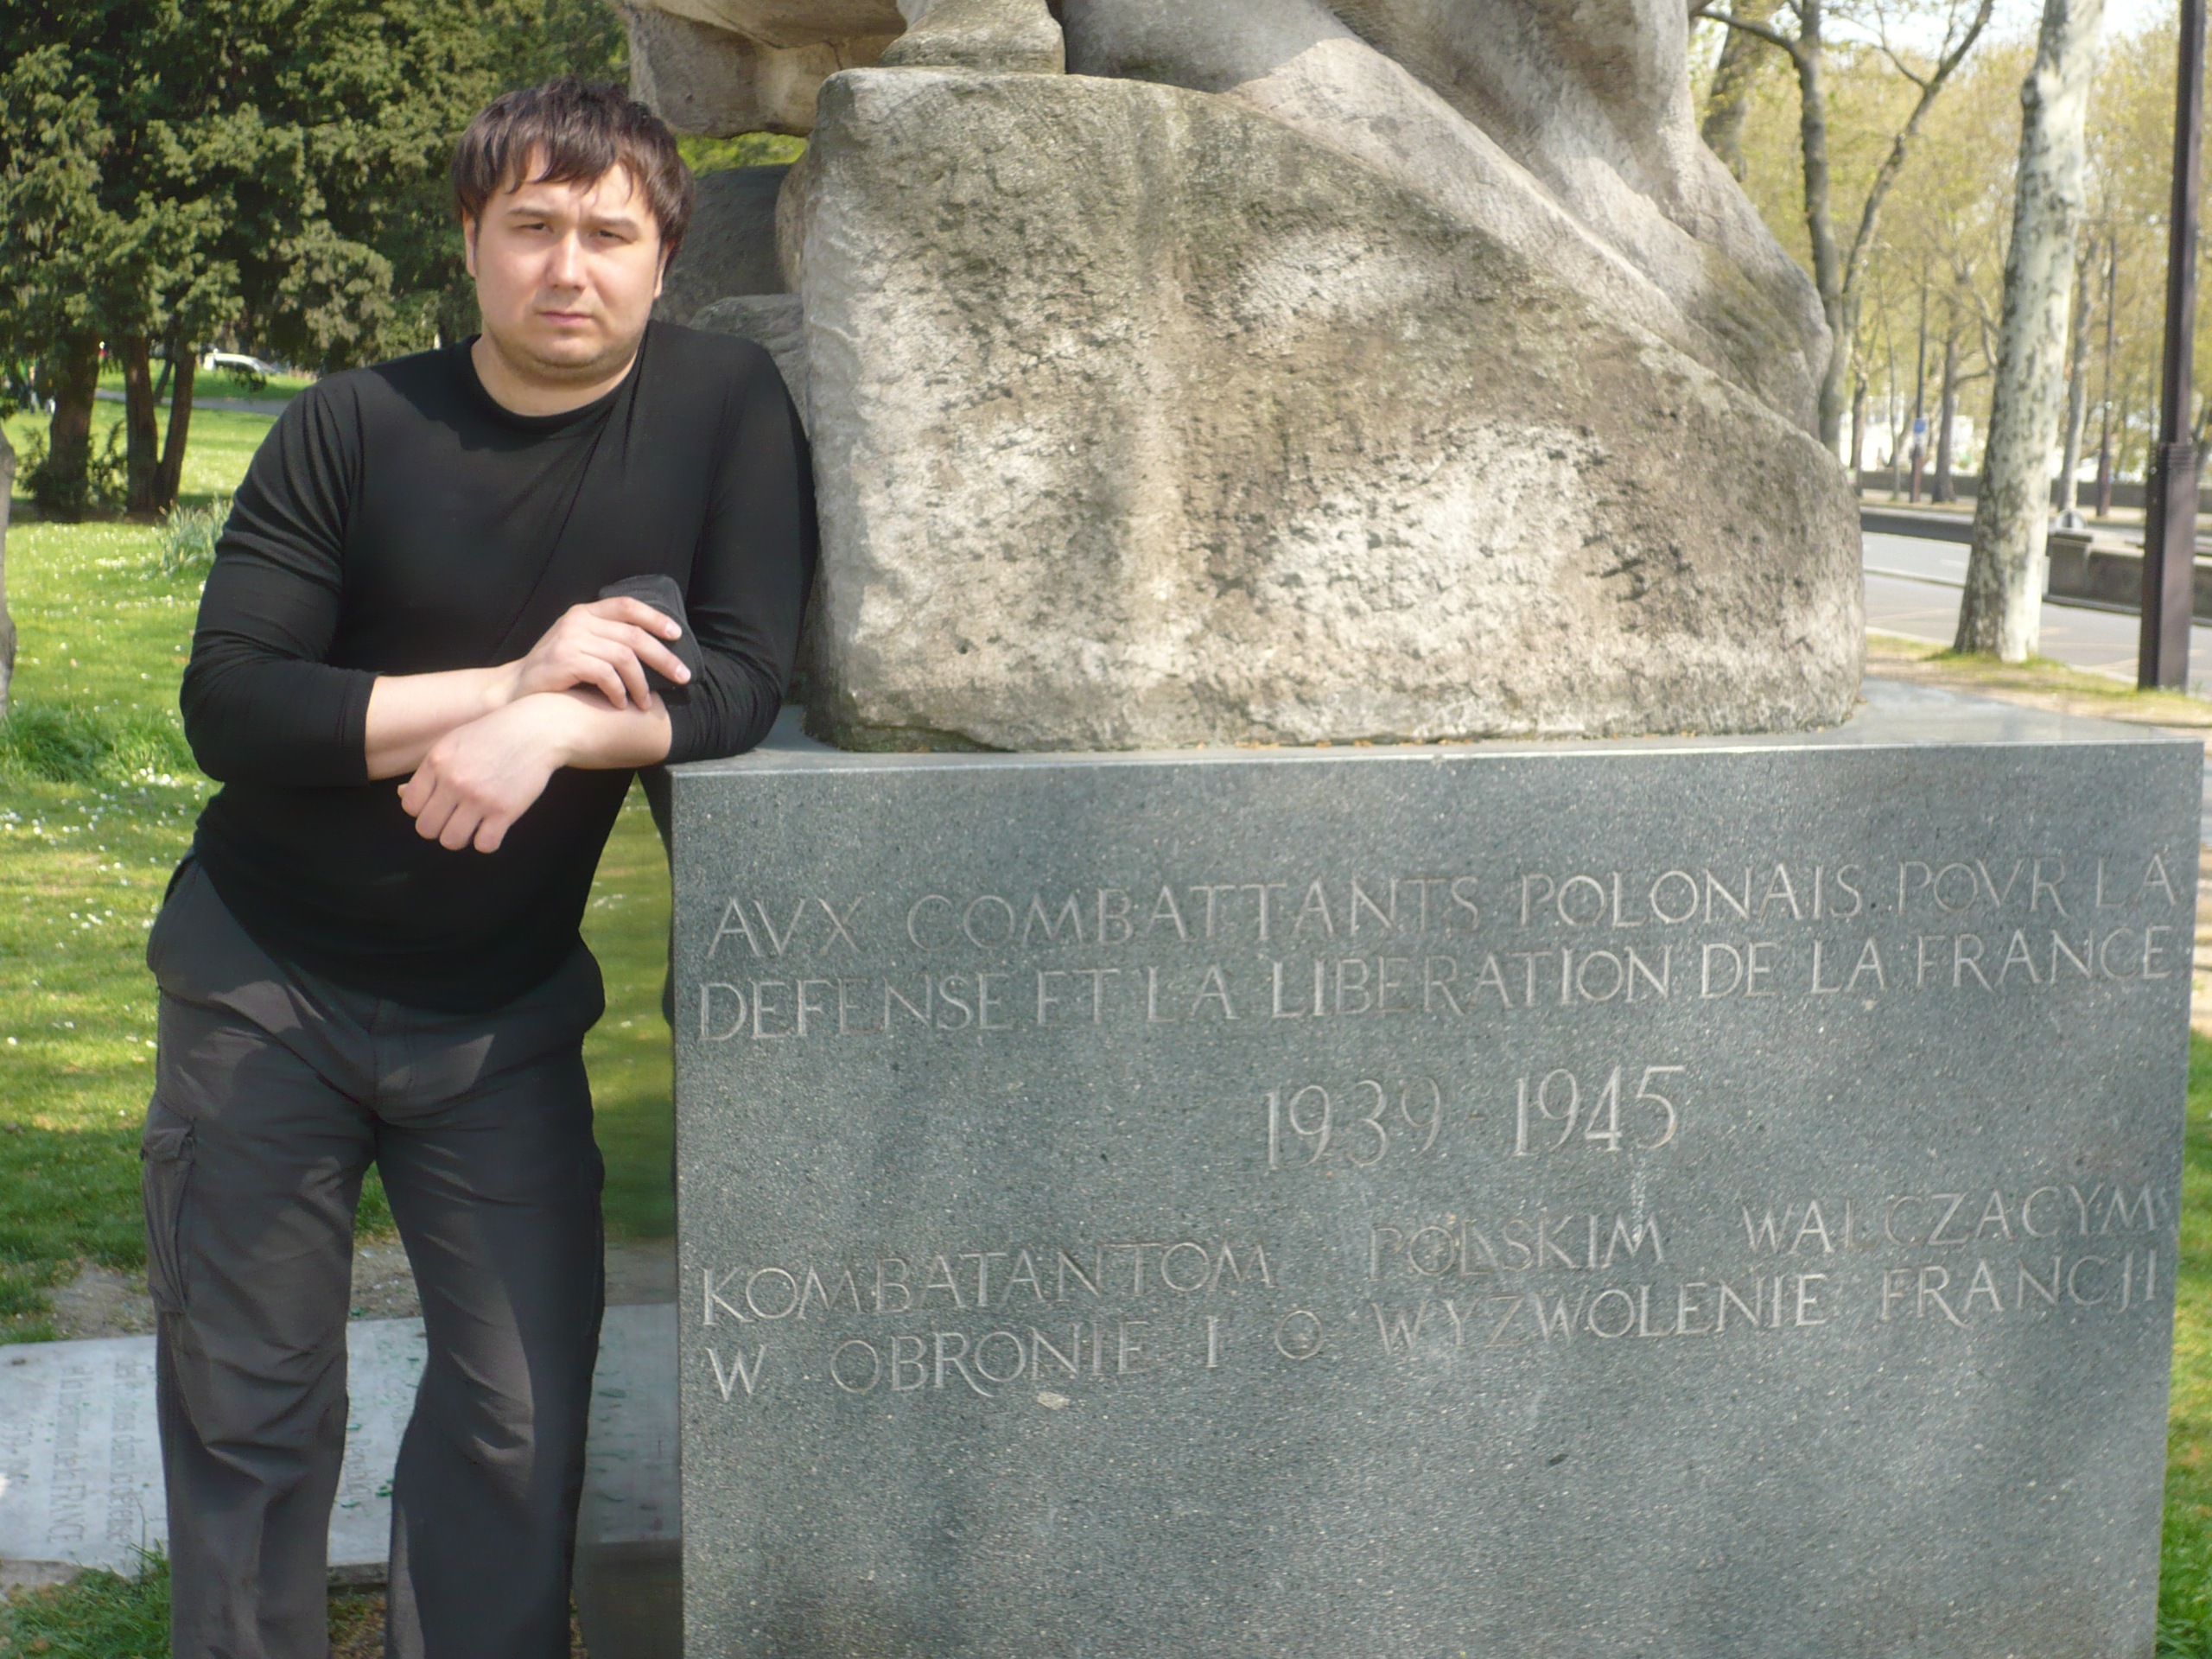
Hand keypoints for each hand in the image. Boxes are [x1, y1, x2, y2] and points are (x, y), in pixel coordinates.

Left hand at [397, 696, 580, 852]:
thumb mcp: (454, 743)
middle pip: (427, 828)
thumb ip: (429, 770)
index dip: (423, 810)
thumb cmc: (494, 735)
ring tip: (474, 825)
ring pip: (451, 841)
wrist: (537, 729)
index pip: (410, 805)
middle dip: (440, 827)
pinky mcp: (505, 810)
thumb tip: (401, 795)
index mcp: (437, 762)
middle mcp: (453, 780)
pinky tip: (494, 827)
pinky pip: (484, 845)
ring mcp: (479, 797)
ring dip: (462, 837)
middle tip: (457, 818)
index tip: (441, 804)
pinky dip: (487, 841)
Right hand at [506, 597, 689, 710]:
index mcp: (585, 613)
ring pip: (624, 657)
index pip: (627, 605)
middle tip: (682, 677)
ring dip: (641, 683)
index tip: (677, 635)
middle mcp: (578, 621)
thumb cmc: (554, 672)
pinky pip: (606, 674)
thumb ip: (605, 638)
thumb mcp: (578, 643)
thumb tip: (652, 646)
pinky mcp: (565, 660)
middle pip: (634, 635)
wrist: (515, 689)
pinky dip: (619, 691)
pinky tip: (621, 703)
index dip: (656, 618)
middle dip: (663, 657)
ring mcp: (570, 639)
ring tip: (646, 702)